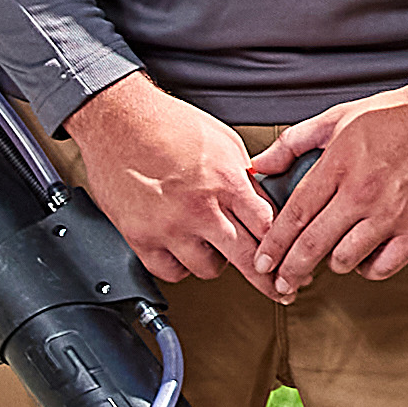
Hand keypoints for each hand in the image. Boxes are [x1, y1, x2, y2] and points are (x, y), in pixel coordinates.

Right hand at [59, 73, 273, 287]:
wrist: (118, 119)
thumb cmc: (167, 123)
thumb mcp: (223, 141)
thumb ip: (244, 178)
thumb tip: (262, 204)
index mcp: (227, 181)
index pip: (269, 228)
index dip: (284, 247)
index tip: (289, 259)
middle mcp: (201, 208)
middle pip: (247, 259)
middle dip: (267, 279)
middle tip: (276, 287)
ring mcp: (170, 226)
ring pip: (209, 270)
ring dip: (215, 261)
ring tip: (210, 243)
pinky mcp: (141, 237)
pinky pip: (170, 272)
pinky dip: (180, 266)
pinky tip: (182, 250)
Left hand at [242, 76, 407, 291]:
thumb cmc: (394, 116)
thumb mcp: (337, 117)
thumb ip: (292, 143)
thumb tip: (258, 166)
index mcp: (339, 165)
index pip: (294, 216)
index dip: (273, 245)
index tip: (262, 262)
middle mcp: (363, 193)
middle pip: (313, 245)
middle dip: (290, 270)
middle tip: (281, 282)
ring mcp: (392, 213)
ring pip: (345, 259)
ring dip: (331, 264)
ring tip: (330, 256)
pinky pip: (384, 266)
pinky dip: (368, 268)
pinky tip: (364, 256)